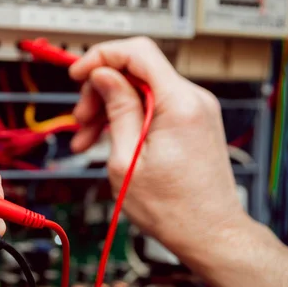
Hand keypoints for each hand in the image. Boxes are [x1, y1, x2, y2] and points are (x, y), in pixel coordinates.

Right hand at [69, 37, 246, 254]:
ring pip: (142, 89)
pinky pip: (154, 105)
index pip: (137, 52)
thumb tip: (103, 74)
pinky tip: (108, 140)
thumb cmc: (173, 209)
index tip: (77, 74)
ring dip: (110, 107)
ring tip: (87, 140)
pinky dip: (129, 117)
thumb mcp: (127, 160)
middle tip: (80, 120)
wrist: (210, 234)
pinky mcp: (192, 121)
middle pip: (136, 71)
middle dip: (101, 90)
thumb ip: (116, 109)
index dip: (101, 56)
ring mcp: (196, 109)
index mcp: (179, 104)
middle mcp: (194, 99)